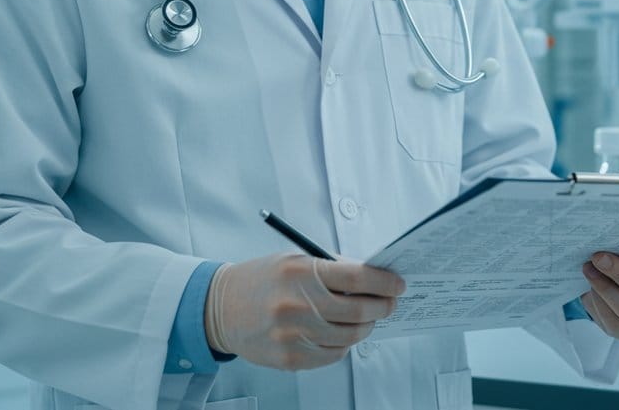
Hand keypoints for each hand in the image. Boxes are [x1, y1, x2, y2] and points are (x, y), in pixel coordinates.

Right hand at [204, 254, 405, 370]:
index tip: (398, 285)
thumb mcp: (295, 260)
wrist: (220, 308)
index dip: (385, 282)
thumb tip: (374, 277)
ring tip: (368, 318)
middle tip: (389, 303)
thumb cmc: (262, 280)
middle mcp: (297, 304)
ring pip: (350, 337)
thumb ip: (333, 269)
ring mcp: (293, 334)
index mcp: (301, 272)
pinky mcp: (290, 358)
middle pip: (359, 311)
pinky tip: (342, 333)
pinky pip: (333, 355)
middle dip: (382, 307)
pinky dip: (344, 344)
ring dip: (366, 327)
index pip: (358, 278)